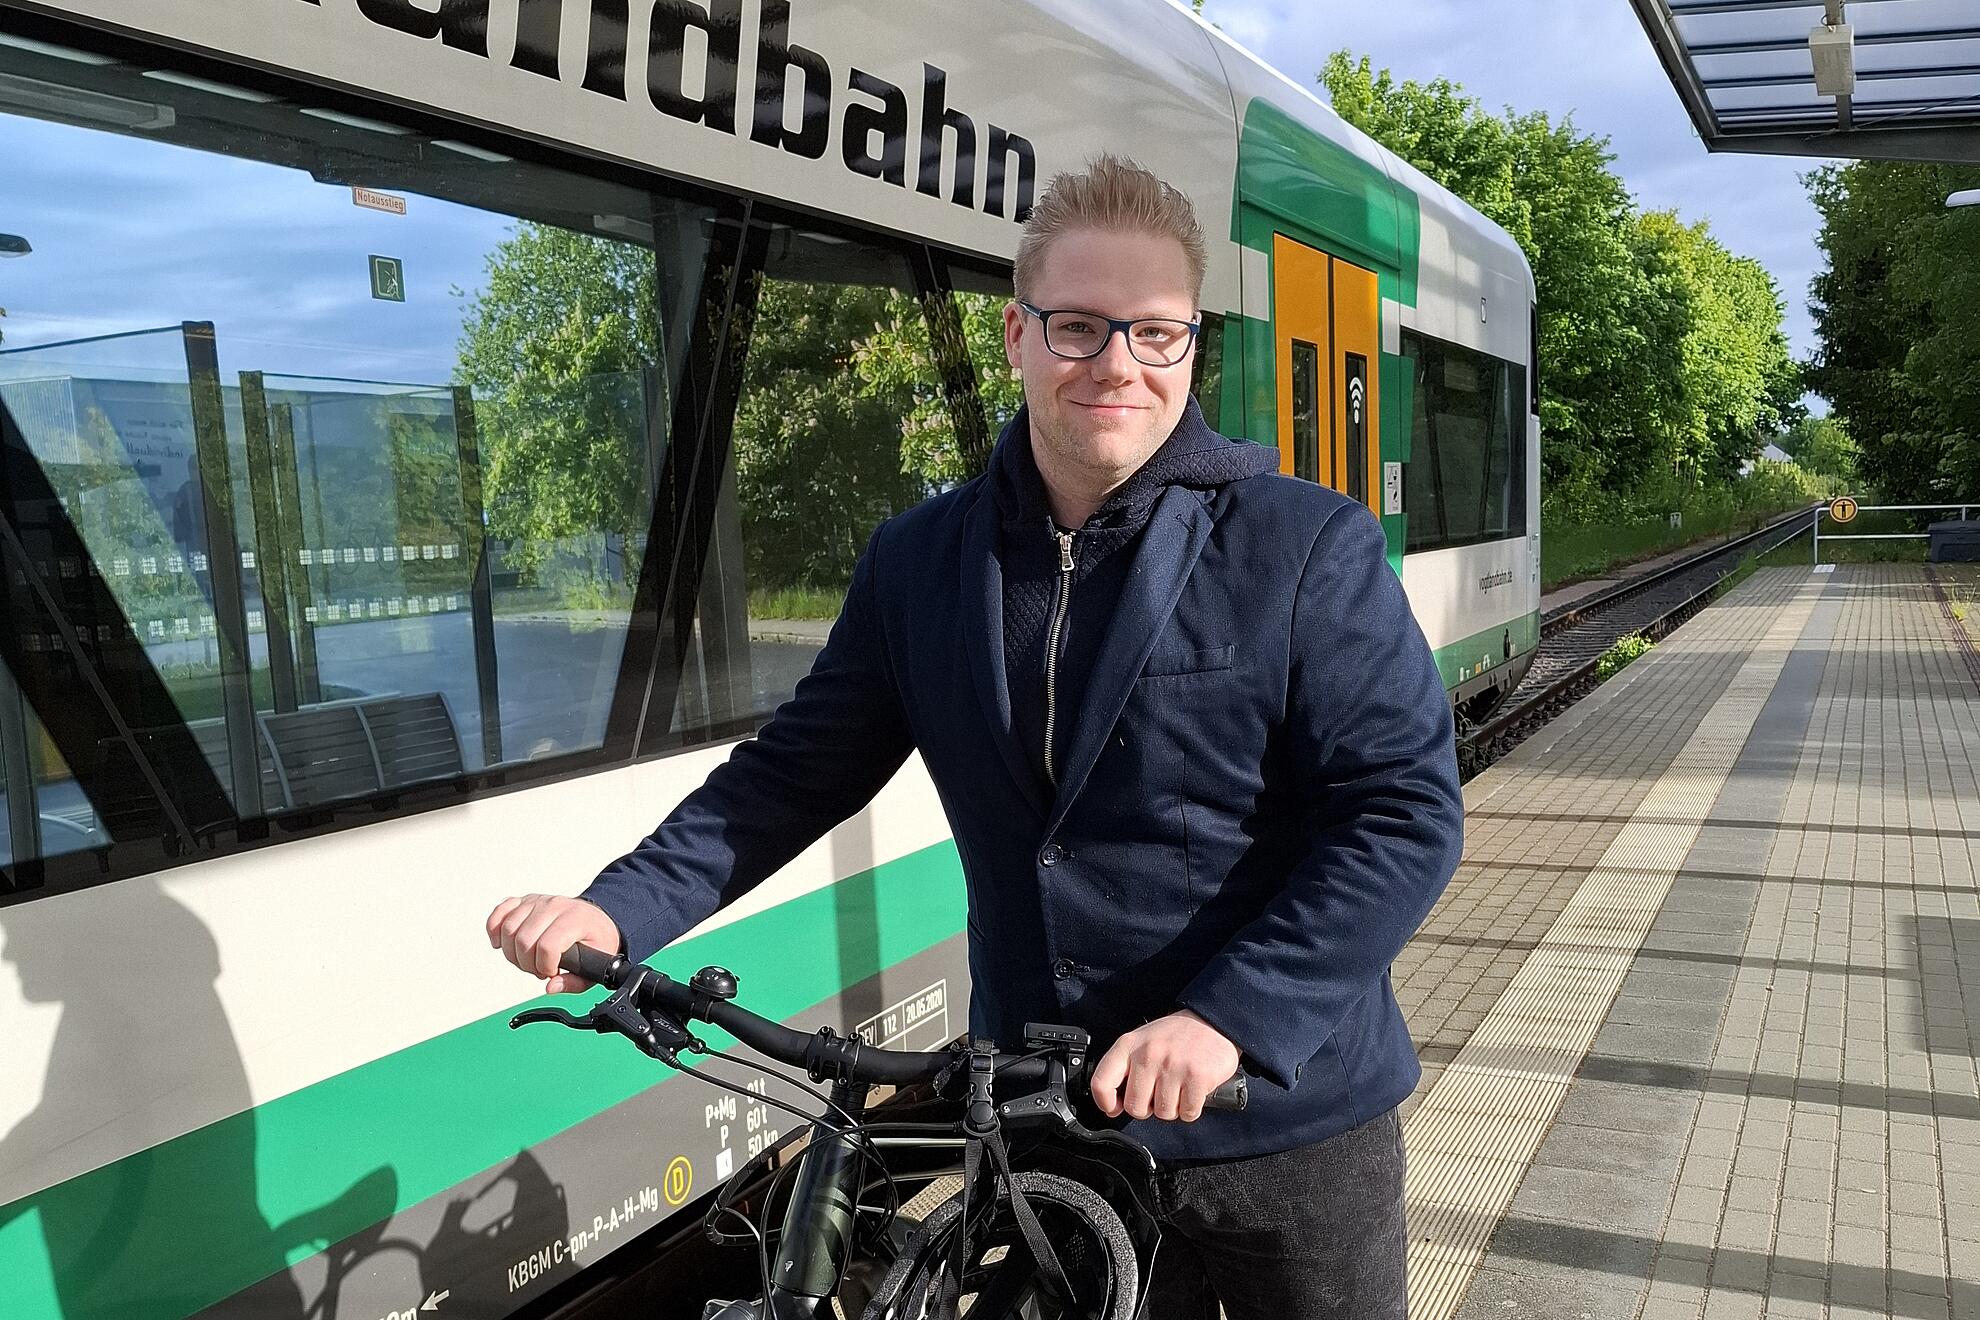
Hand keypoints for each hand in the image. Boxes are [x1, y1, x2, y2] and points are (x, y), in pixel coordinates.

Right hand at [486, 893, 622, 993]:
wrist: (598, 919)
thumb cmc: (596, 939)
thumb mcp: (598, 965)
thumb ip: (575, 982)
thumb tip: (551, 988)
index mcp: (575, 919)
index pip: (547, 945)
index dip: (544, 966)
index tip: (551, 972)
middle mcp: (555, 906)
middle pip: (524, 939)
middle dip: (528, 964)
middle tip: (539, 969)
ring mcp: (538, 901)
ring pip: (508, 928)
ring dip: (512, 953)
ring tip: (528, 959)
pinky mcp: (526, 901)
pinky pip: (501, 910)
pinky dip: (494, 928)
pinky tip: (501, 943)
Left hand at [1089, 1010, 1240, 1122]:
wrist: (1212, 1021)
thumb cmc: (1174, 1036)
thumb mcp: (1141, 1042)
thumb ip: (1124, 1069)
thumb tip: (1112, 1107)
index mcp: (1129, 1045)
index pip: (1101, 1082)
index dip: (1105, 1102)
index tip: (1114, 1108)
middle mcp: (1149, 1054)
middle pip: (1135, 1107)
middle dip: (1148, 1107)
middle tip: (1159, 1092)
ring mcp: (1173, 1065)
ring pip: (1163, 1113)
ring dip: (1172, 1107)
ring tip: (1178, 1087)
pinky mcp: (1198, 1077)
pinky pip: (1187, 1113)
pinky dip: (1191, 1108)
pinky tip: (1193, 1090)